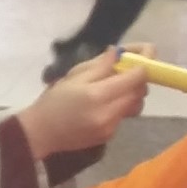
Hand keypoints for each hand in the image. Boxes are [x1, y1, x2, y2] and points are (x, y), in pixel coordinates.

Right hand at [17, 49, 148, 158]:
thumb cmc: (53, 101)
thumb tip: (118, 53)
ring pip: (136, 105)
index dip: (145, 63)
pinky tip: (104, 102)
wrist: (41, 133)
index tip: (145, 53)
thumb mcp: (73, 76)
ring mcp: (111, 127)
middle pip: (140, 92)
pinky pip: (124, 115)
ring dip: (132, 92)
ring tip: (116, 86)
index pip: (135, 77)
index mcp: (98, 94)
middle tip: (129, 68)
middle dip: (139, 78)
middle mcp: (109, 113)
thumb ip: (99, 65)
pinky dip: (120, 105)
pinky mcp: (109, 135)